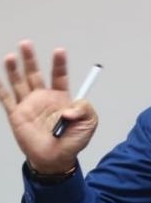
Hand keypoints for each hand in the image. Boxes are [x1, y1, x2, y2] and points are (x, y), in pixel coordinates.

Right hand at [0, 40, 97, 173]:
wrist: (56, 159)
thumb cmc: (73, 141)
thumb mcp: (89, 123)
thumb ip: (85, 109)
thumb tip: (69, 109)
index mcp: (61, 97)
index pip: (59, 75)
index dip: (59, 63)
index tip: (59, 51)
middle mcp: (43, 98)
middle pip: (35, 74)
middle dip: (31, 59)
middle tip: (26, 43)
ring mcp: (29, 106)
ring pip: (19, 83)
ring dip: (14, 69)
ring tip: (12, 56)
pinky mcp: (17, 116)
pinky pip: (7, 99)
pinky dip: (0, 88)